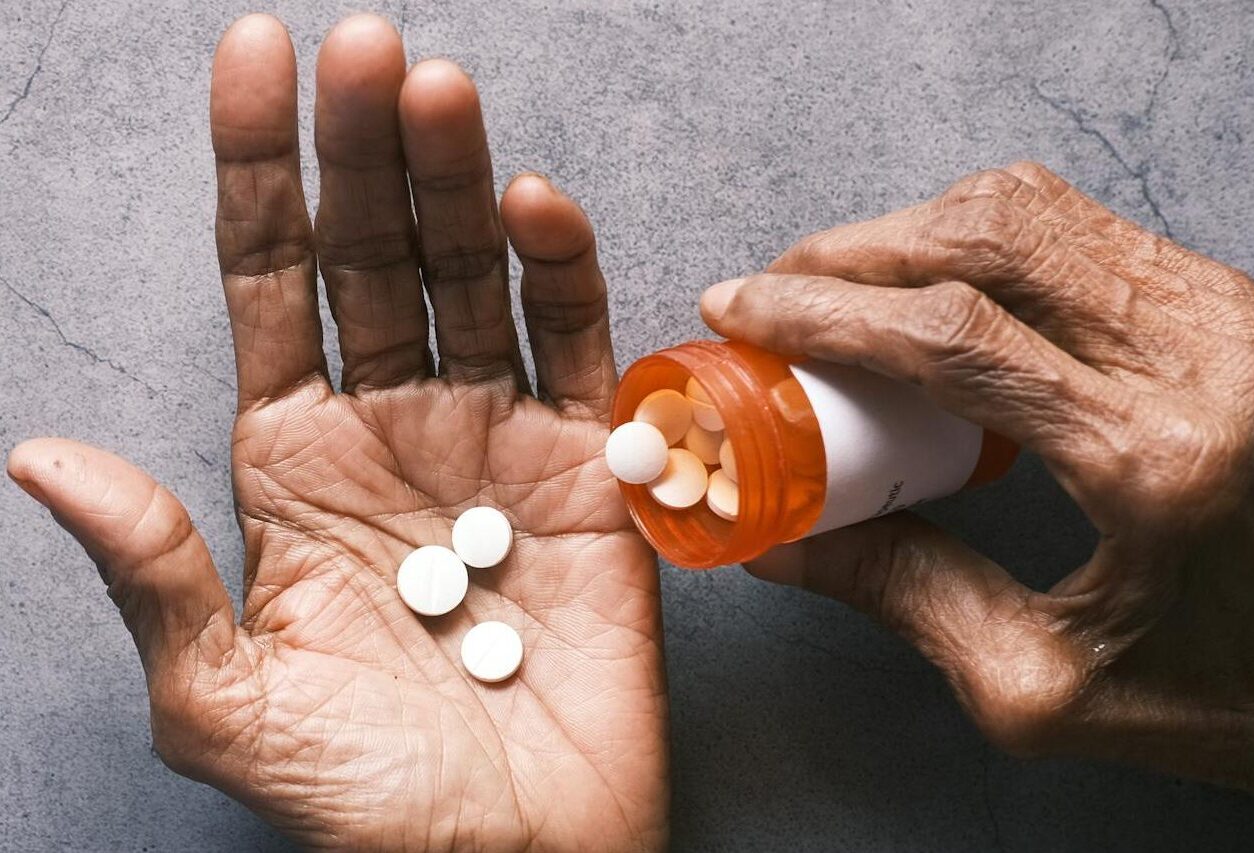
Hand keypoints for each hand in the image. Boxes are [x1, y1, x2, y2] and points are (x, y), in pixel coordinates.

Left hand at [6, 15, 666, 851]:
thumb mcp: (227, 702)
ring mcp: (495, 439)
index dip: (258, 172)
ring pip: (473, 280)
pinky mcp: (589, 469)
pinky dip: (565, 273)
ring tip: (435, 91)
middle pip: (374, 258)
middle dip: (362, 150)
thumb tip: (40, 457)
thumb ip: (154, 573)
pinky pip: (577, 348)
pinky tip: (536, 205)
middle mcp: (391, 429)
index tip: (254, 60)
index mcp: (290, 464)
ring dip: (457, 183)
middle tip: (365, 47)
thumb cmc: (372, 802)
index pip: (270, 284)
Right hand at [700, 162, 1253, 843]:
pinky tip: (932, 281)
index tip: (742, 307)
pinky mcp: (1225, 306)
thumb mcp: (1037, 687)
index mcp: (1150, 462)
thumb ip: (901, 594)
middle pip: (987, 239)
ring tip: (841, 282)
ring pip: (1032, 211)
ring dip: (914, 229)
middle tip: (775, 289)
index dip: (824, 309)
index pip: (954, 336)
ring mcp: (1221, 318)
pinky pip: (1079, 226)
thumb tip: (784, 539)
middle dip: (853, 251)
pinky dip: (982, 235)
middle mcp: (1197, 362)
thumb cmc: (1221, 693)